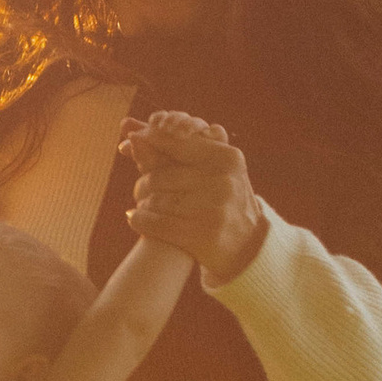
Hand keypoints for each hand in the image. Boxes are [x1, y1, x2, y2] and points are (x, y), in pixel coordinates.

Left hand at [123, 109, 266, 284]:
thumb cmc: (223, 198)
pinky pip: (157, 223)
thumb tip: (132, 136)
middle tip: (138, 190)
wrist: (249, 244)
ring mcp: (214, 209)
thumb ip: (178, 149)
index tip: (133, 141)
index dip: (150, 142)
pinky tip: (134, 218)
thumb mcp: (213, 168)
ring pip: (157, 200)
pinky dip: (140, 220)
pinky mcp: (202, 236)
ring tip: (140, 205)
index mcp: (226, 158)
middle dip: (144, 183)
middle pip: (160, 176)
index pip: (177, 144)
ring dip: (142, 204)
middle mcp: (222, 181)